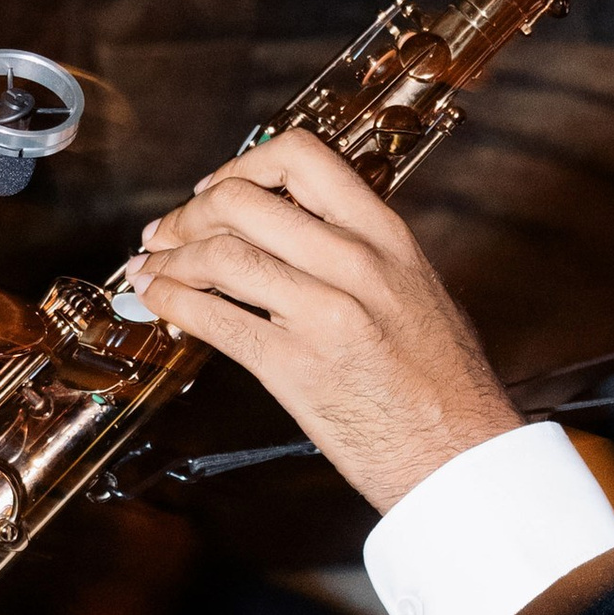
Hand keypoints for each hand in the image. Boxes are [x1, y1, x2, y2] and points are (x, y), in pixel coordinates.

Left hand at [123, 132, 520, 513]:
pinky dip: (173, 303)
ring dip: (170, 259)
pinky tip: (160, 302)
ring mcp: (322, 313)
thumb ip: (366, 255)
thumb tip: (303, 236)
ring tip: (152, 268)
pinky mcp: (294, 367)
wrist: (461, 455)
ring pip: (220, 256)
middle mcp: (355, 264)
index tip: (218, 187)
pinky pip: (215, 319)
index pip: (302, 159)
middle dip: (190, 214)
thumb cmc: (448, 386)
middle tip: (168, 232)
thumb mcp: (420, 291)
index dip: (243, 165)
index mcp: (388, 238)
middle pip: (243, 202)